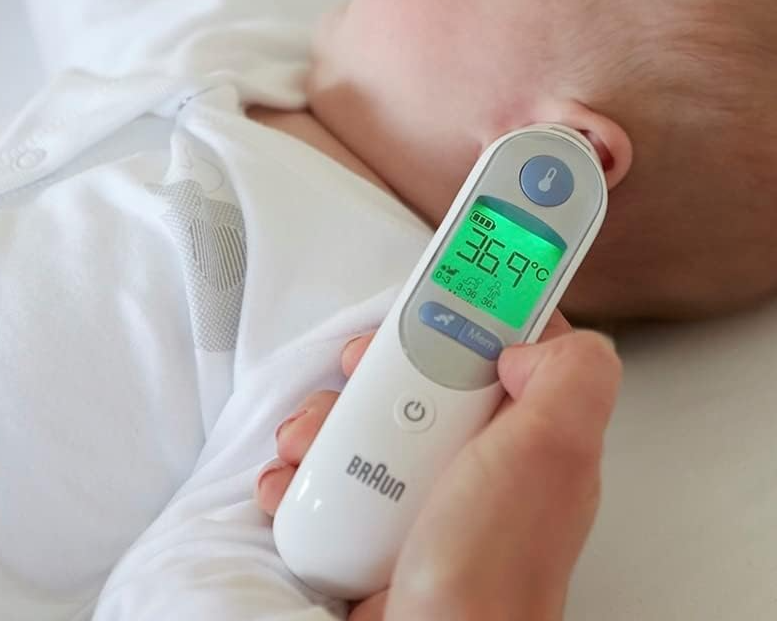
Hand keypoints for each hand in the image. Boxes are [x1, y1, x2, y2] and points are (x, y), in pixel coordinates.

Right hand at [256, 313, 620, 620]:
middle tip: (360, 378)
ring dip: (323, 421)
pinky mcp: (374, 522)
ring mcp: (422, 493)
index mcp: (527, 433)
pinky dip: (302, 472)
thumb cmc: (491, 570)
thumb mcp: (553, 452)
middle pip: (419, 377)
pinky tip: (297, 483)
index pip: (503, 345)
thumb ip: (571, 374)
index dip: (465, 312)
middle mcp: (476, 460)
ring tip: (313, 443)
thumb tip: (528, 339)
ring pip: (367, 421)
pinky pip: (330, 472)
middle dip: (375, 369)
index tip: (426, 299)